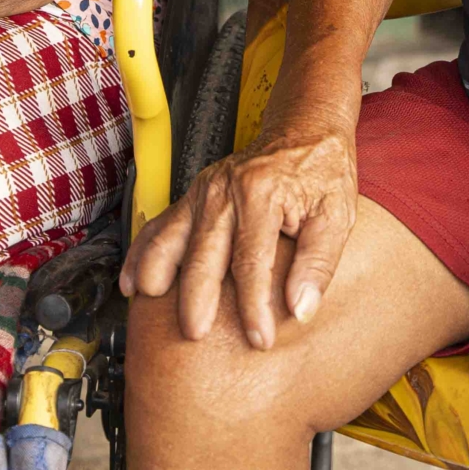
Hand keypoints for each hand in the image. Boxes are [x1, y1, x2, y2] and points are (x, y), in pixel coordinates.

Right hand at [119, 119, 357, 349]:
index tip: (260, 339)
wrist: (304, 130)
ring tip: (150, 306)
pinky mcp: (193, 197)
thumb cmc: (321, 172)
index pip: (253, 262)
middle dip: (197, 298)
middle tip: (194, 334)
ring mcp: (204, 192)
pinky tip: (132, 282)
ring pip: (171, 237)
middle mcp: (225, 190)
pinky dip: (142, 254)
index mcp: (262, 193)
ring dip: (158, 273)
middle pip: (205, 253)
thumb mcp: (336, 215)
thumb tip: (301, 308)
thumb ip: (318, 263)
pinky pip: (160, 226)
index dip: (254, 306)